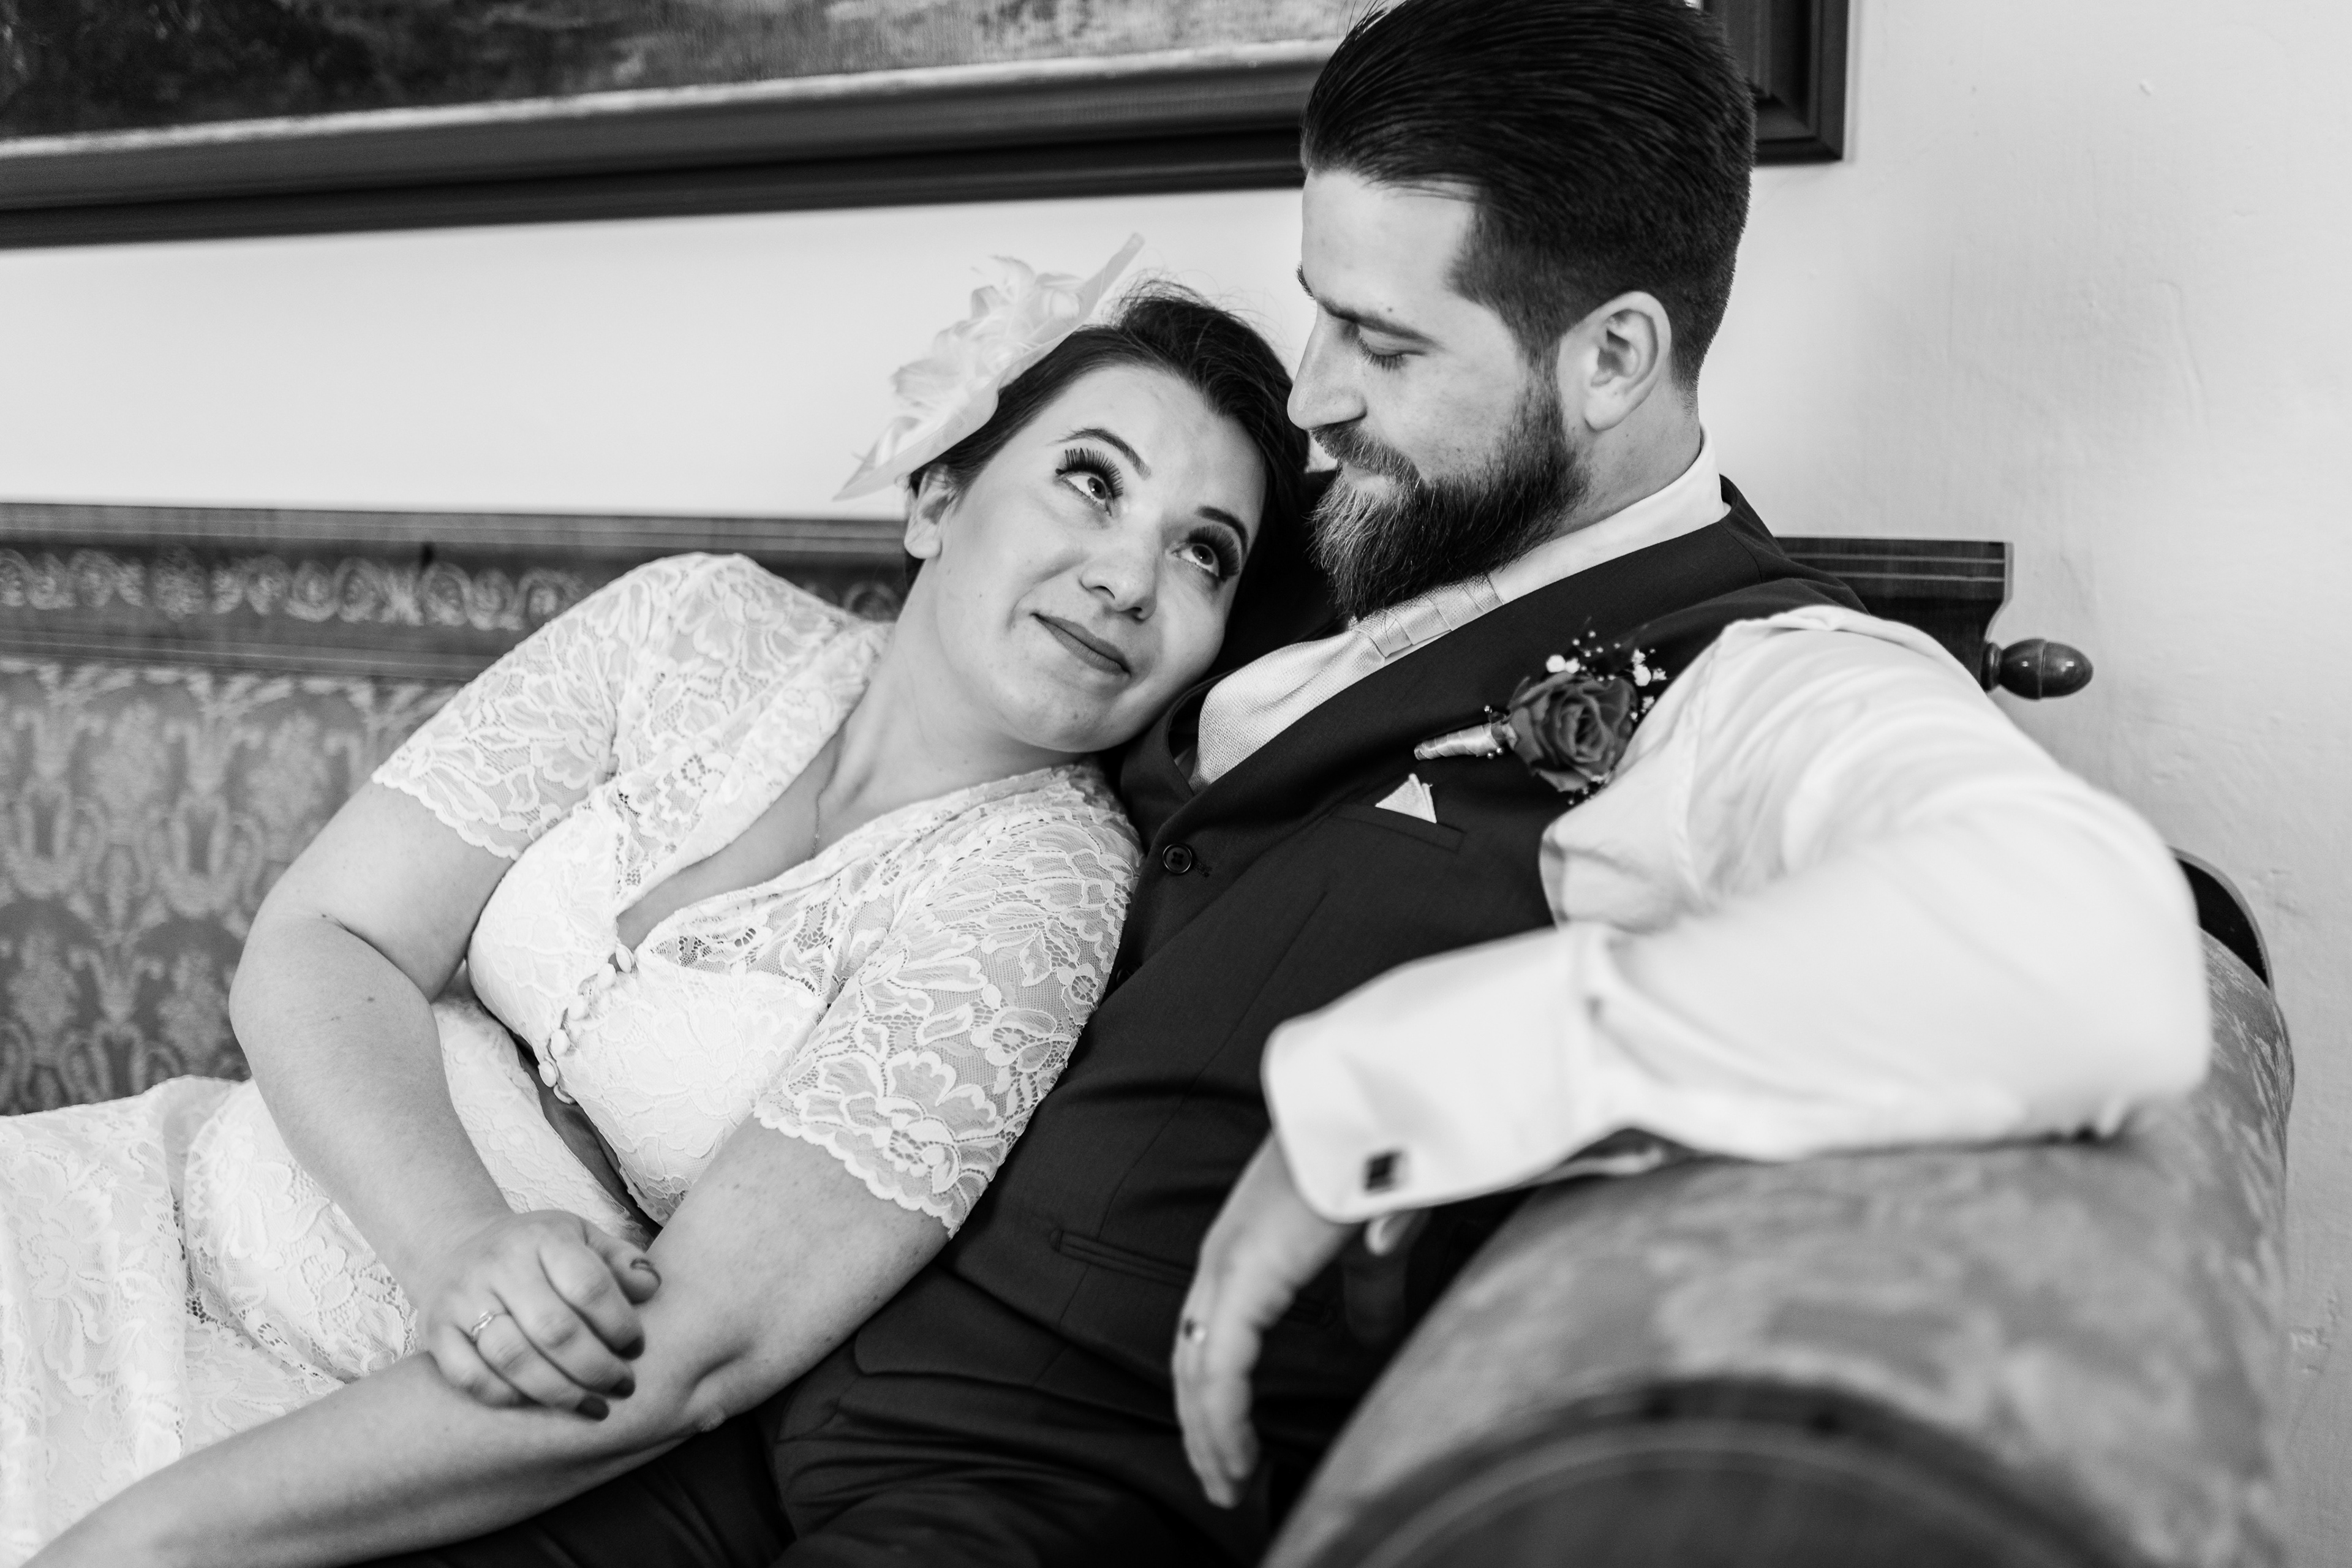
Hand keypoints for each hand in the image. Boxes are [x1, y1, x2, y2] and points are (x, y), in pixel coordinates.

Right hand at [414, 1210, 659, 1416]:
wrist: (459, 1246)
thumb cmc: (538, 1251)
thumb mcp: (583, 1238)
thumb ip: (621, 1261)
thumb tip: (653, 1288)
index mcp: (543, 1237)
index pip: (590, 1287)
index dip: (620, 1325)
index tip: (637, 1348)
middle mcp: (498, 1265)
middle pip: (555, 1330)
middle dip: (597, 1368)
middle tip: (623, 1386)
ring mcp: (461, 1299)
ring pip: (514, 1360)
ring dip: (560, 1392)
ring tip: (593, 1406)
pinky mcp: (435, 1332)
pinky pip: (471, 1378)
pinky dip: (507, 1398)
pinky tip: (538, 1405)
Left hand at [1173, 1135, 1352, 1507]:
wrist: (1383, 1110)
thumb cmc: (1381, 1157)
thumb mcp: (1376, 1238)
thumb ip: (1368, 1287)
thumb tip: (1374, 1336)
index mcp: (1249, 1246)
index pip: (1213, 1335)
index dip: (1216, 1394)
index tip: (1233, 1447)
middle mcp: (1226, 1257)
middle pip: (1194, 1359)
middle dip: (1203, 1428)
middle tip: (1222, 1484)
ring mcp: (1230, 1264)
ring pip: (1199, 1370)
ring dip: (1208, 1435)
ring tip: (1227, 1486)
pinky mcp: (1246, 1275)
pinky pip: (1222, 1366)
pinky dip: (1223, 1419)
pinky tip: (1235, 1458)